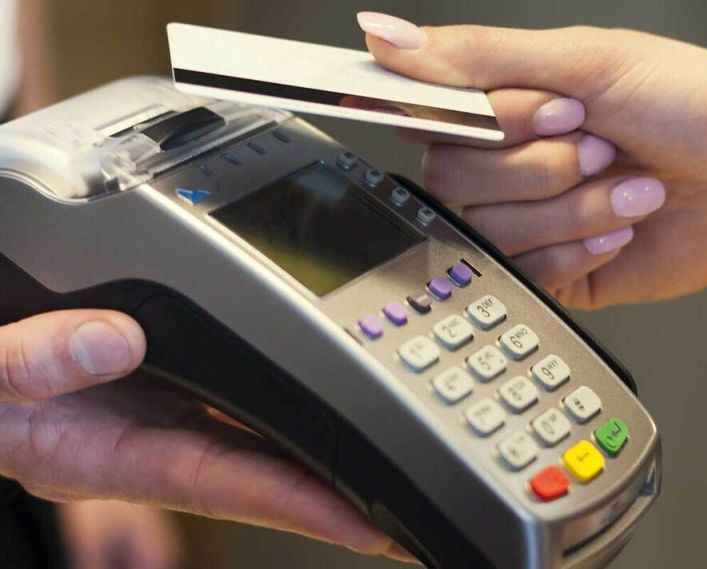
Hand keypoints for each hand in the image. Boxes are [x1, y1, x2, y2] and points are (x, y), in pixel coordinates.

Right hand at [0, 310, 414, 563]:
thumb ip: (30, 364)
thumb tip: (121, 341)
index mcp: (111, 451)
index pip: (230, 484)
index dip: (304, 506)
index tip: (374, 525)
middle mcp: (149, 436)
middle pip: (266, 469)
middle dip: (340, 490)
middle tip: (416, 507)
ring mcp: (158, 409)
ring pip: (259, 431)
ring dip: (324, 446)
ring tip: (395, 460)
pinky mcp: (158, 377)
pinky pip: (236, 389)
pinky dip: (285, 395)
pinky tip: (327, 394)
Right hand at [358, 13, 706, 304]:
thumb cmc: (690, 104)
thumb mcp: (582, 60)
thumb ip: (475, 57)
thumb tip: (382, 35)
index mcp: (508, 106)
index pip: (432, 117)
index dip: (483, 122)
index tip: (551, 111)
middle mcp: (510, 164)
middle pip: (452, 177)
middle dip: (537, 163)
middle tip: (597, 144)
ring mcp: (530, 221)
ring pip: (491, 226)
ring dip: (570, 204)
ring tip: (627, 188)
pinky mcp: (554, 272)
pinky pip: (527, 271)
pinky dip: (581, 244)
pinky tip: (622, 227)